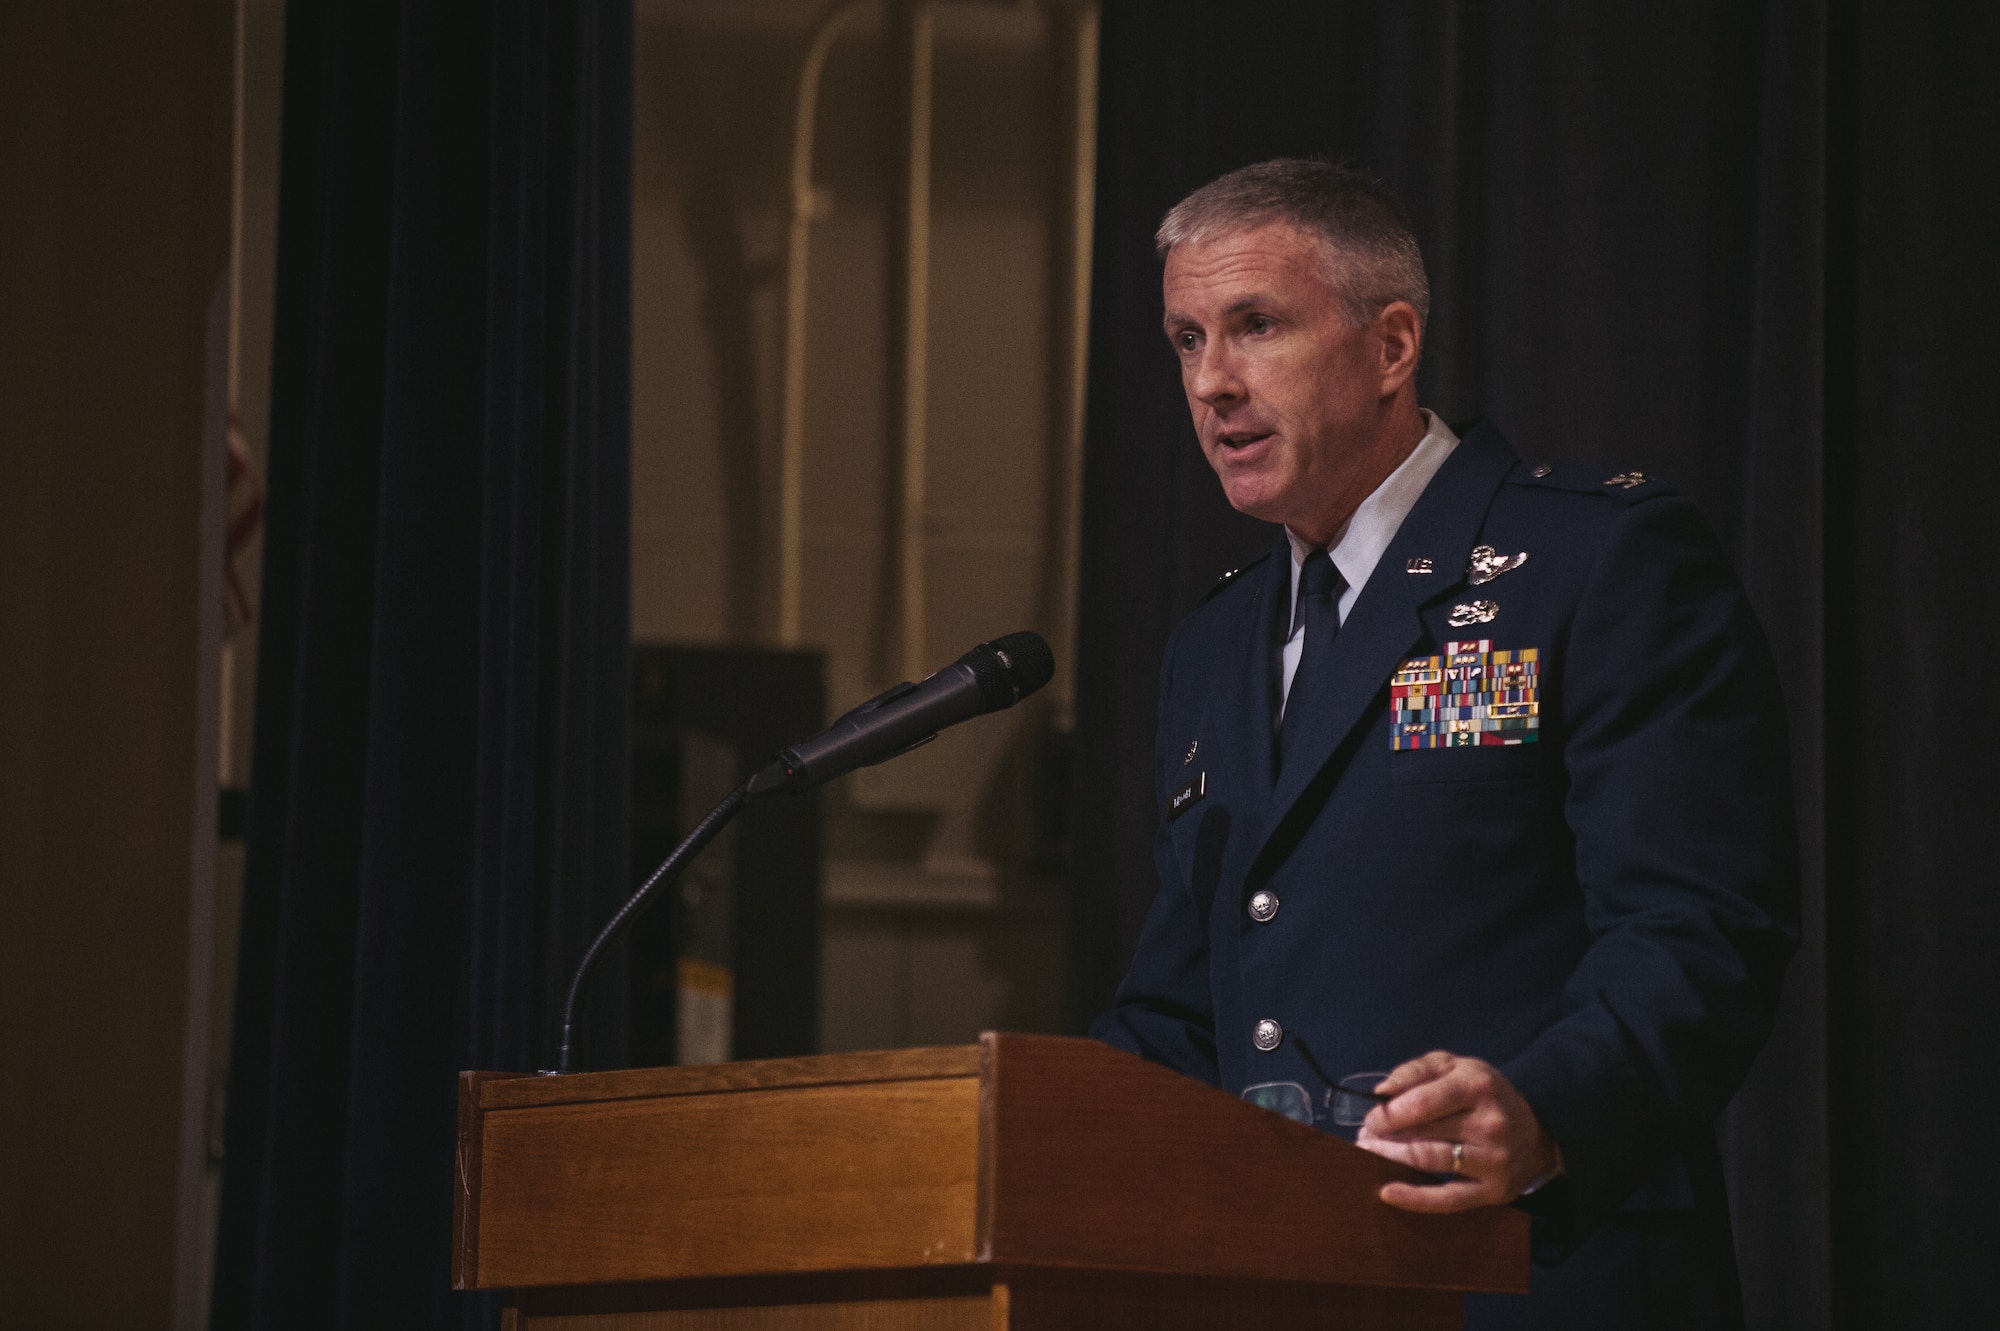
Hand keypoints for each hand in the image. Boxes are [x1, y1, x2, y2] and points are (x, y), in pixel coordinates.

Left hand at [1354, 1049, 1561, 1212]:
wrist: (1534, 1133)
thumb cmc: (1483, 1096)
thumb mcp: (1455, 1067)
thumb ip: (1416, 1070)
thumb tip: (1381, 1090)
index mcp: (1478, 1086)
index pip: (1422, 1101)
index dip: (1388, 1112)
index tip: (1370, 1117)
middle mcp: (1490, 1123)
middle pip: (1423, 1131)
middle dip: (1384, 1135)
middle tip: (1364, 1136)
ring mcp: (1493, 1159)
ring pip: (1430, 1160)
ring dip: (1390, 1158)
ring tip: (1369, 1153)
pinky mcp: (1492, 1191)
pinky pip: (1447, 1199)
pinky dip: (1414, 1198)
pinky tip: (1387, 1192)